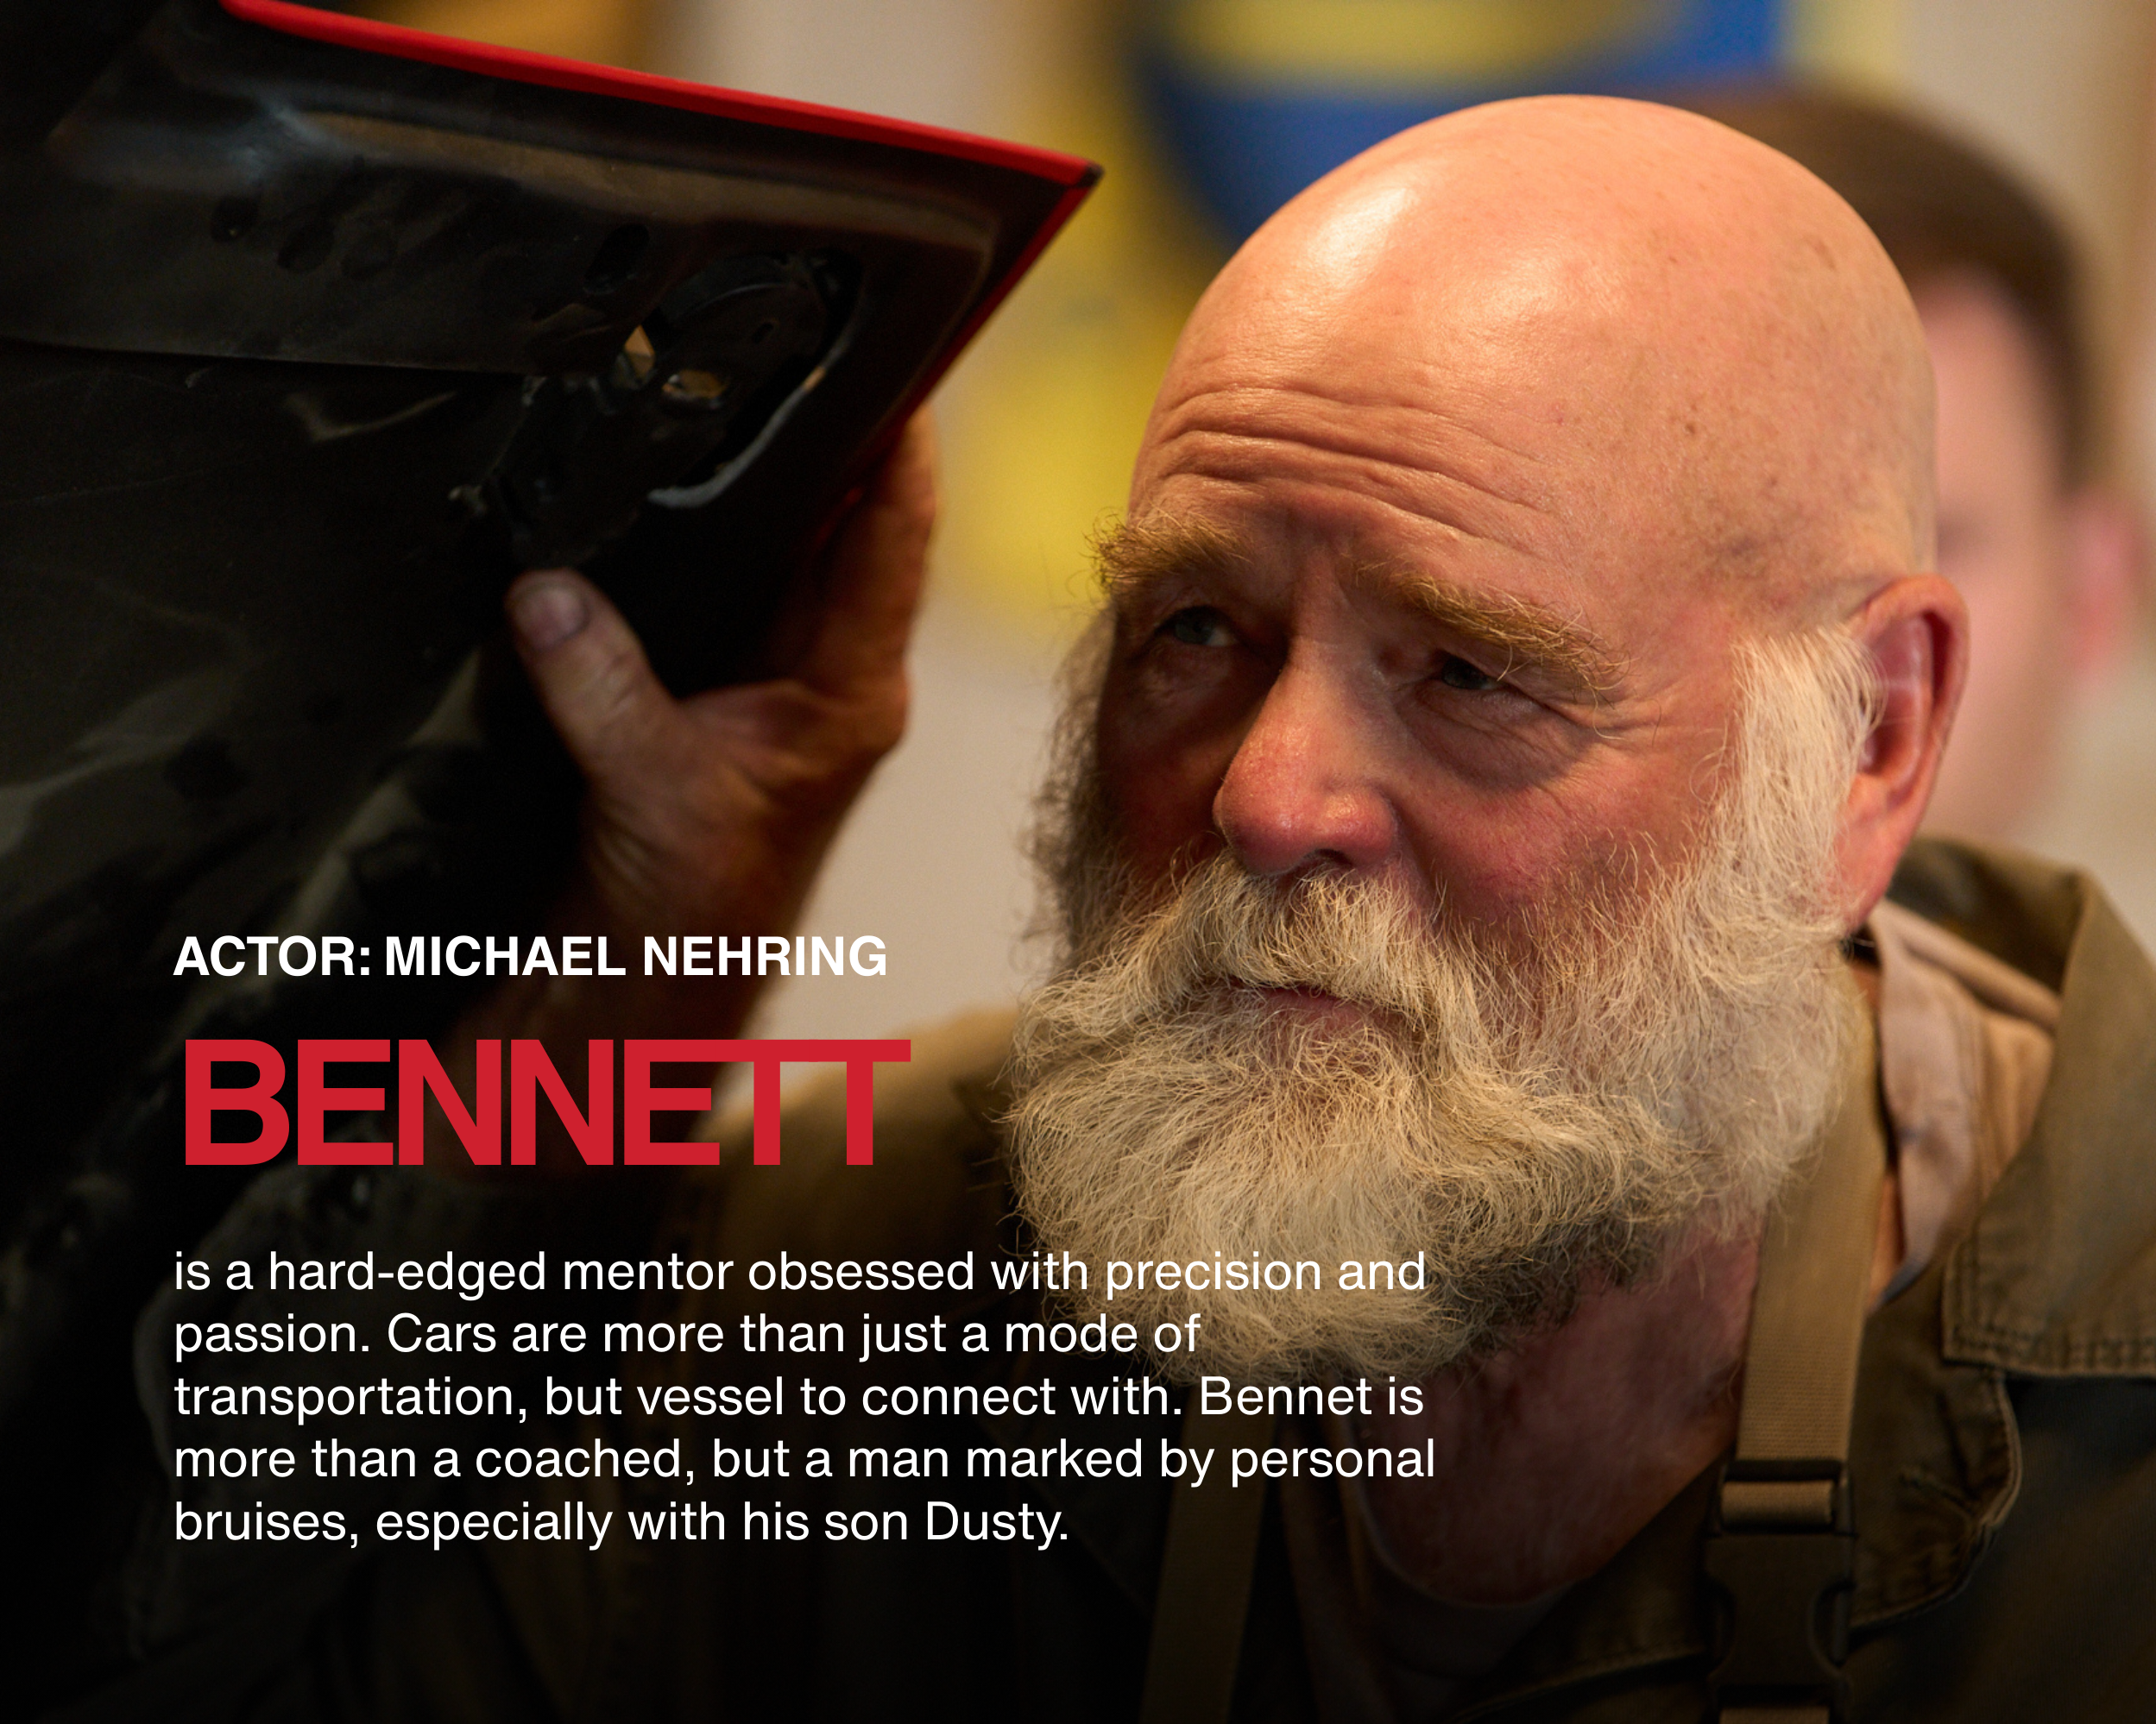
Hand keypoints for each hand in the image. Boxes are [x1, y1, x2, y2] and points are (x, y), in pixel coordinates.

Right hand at [492, 412, 935, 1042]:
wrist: (649, 987)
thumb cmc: (689, 914)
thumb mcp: (647, 789)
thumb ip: (600, 683)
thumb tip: (546, 591)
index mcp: (850, 694)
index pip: (894, 539)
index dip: (900, 445)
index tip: (897, 363)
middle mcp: (828, 677)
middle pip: (849, 525)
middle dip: (828, 437)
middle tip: (802, 341)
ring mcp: (775, 682)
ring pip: (786, 549)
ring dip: (763, 479)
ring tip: (740, 385)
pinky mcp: (715, 692)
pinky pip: (719, 585)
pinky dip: (698, 534)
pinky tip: (667, 482)